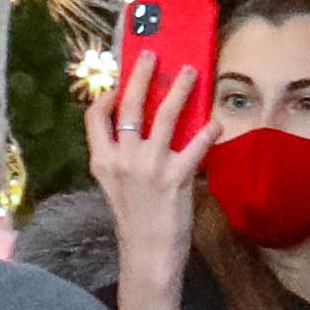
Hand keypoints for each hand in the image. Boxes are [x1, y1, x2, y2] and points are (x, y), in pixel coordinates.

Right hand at [88, 50, 205, 309]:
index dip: (105, 96)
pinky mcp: (176, 177)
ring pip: (164, 115)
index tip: (117, 84)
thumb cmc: (135, 219)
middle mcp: (123, 159)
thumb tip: (141, 124)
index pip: (95, 117)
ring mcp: (150, 167)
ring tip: (190, 72)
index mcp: (102, 161)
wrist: (148, 254)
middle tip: (153, 55)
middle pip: (129, 106)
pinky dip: (207, 130)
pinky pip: (196, 144)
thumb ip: (121, 156)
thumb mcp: (116, 186)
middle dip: (141, 75)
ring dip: (179, 89)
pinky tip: (215, 122)